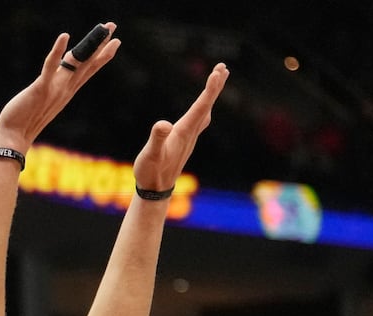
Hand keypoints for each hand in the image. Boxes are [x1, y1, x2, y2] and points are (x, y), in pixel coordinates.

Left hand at [0, 23, 121, 150]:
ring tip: (102, 28)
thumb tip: (56, 79)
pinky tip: (65, 36)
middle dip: (102, 45)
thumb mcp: (44, 101)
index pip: (88, 71)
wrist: (14, 138)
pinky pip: (51, 66)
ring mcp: (55, 89)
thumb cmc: (25, 120)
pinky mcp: (40, 89)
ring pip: (77, 63)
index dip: (101, 56)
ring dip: (90, 45)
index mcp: (67, 92)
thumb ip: (52, 89)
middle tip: (113, 26)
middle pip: (88, 64)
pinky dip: (58, 51)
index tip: (115, 42)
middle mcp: (65, 90)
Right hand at [133, 63, 228, 192]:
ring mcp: (189, 138)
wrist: (156, 191)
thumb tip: (163, 125)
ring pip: (205, 111)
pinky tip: (204, 107)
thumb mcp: (150, 155)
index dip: (210, 89)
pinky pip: (200, 119)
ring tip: (217, 79)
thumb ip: (157, 139)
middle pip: (207, 106)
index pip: (201, 107)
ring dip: (212, 95)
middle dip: (215, 86)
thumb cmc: (150, 173)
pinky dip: (204, 106)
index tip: (218, 72)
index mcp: (183, 132)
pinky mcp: (185, 141)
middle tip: (222, 67)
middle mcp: (190, 133)